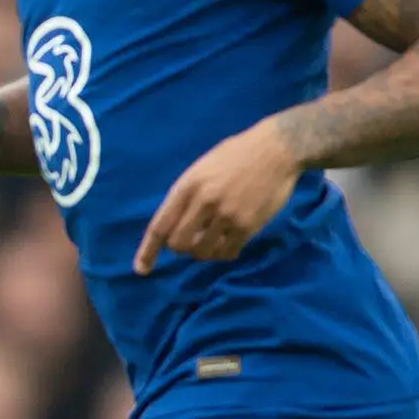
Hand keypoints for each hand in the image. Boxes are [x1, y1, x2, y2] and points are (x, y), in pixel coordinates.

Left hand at [135, 119, 300, 272]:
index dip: (148, 250)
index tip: (141, 269)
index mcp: (187, 186)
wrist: (277, 148)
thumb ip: (186, 195)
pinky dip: (224, 253)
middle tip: (192, 240)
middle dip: (181, 248)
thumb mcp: (201, 168)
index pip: (160, 225)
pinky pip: (227, 253)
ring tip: (213, 239)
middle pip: (178, 244)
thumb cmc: (236, 154)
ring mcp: (226, 214)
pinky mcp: (248, 224)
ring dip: (204, 251)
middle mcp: (203, 201)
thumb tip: (174, 226)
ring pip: (202, 252)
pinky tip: (229, 242)